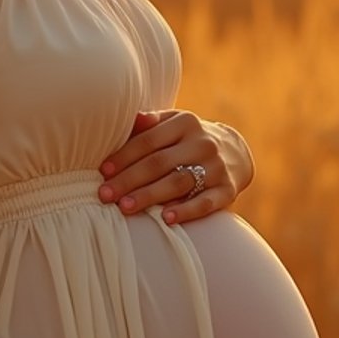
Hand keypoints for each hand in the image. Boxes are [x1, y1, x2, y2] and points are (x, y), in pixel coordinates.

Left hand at [97, 109, 255, 223]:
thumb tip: (129, 118)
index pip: (148, 140)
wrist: (235, 152)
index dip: (124, 156)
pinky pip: (206, 203)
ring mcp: (216, 167)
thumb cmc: (188, 139)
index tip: (103, 171)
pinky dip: (186, 211)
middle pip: (159, 163)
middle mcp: (202, 143)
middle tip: (105, 195)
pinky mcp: (227, 190)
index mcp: (185, 123)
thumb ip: (150, 122)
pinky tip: (166, 219)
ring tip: (125, 207)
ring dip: (150, 196)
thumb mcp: (173, 123)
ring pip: (178, 183)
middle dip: (129, 180)